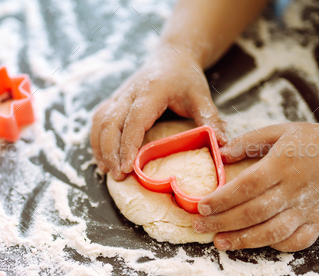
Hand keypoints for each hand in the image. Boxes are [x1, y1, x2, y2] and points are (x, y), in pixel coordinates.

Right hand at [90, 44, 226, 180]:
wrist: (172, 55)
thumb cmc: (187, 78)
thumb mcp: (201, 96)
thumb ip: (210, 119)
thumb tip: (222, 146)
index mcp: (151, 91)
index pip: (134, 120)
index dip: (128, 144)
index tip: (127, 168)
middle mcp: (129, 92)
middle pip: (110, 123)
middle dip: (110, 152)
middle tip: (118, 177)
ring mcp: (118, 95)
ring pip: (100, 122)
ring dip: (100, 148)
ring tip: (107, 171)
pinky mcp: (113, 100)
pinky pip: (97, 120)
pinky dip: (96, 140)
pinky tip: (102, 158)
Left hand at [193, 122, 318, 251]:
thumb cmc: (311, 141)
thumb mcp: (279, 131)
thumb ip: (248, 141)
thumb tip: (221, 154)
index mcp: (283, 163)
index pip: (247, 186)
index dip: (222, 199)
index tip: (202, 207)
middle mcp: (295, 188)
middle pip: (254, 212)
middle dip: (223, 222)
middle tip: (200, 226)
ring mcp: (309, 208)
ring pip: (272, 232)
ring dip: (243, 240)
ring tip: (220, 242)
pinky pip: (295, 241)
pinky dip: (274, 246)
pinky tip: (253, 243)